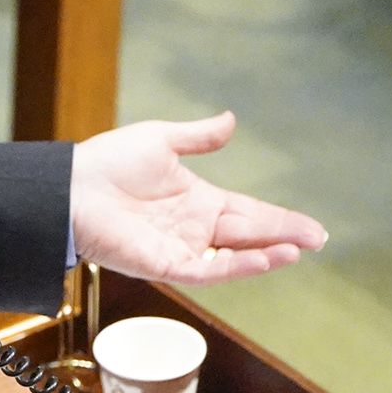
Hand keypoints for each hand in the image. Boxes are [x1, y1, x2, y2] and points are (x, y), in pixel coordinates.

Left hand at [70, 112, 325, 286]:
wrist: (71, 187)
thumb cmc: (107, 162)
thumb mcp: (160, 140)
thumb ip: (198, 137)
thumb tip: (231, 121)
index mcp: (198, 200)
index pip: (249, 212)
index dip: (281, 220)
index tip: (313, 227)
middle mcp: (194, 228)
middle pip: (250, 234)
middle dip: (285, 236)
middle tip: (320, 239)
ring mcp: (181, 248)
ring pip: (234, 257)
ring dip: (266, 255)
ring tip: (298, 249)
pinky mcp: (164, 264)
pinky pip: (207, 271)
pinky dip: (236, 267)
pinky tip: (263, 258)